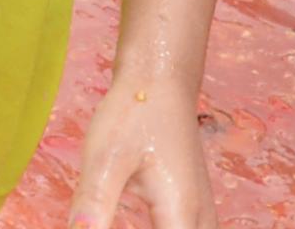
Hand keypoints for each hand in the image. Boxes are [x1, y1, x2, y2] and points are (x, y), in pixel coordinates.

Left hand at [67, 68, 215, 228]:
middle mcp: (199, 219)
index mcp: (180, 215)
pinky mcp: (193, 205)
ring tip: (120, 222)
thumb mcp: (104, 159)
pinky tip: (148, 225)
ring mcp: (202, 213)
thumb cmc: (133, 115)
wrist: (160, 81)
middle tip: (107, 224)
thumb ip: (93, 206)